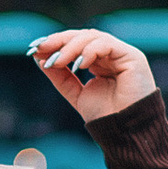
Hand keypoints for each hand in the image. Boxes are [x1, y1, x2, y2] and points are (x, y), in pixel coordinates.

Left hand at [28, 28, 153, 123]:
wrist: (125, 132)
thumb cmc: (105, 115)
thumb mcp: (75, 92)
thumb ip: (59, 75)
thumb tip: (39, 57)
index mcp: (100, 62)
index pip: (76, 43)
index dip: (56, 43)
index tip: (34, 48)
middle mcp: (112, 55)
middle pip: (83, 36)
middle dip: (60, 41)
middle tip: (41, 49)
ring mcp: (123, 54)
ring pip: (93, 37)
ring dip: (71, 47)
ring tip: (57, 61)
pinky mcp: (133, 57)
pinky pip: (107, 44)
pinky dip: (89, 51)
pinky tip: (78, 64)